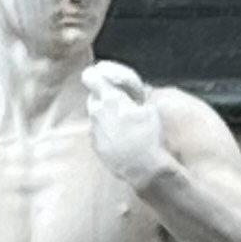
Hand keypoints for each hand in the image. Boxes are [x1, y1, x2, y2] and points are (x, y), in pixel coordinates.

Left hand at [83, 62, 176, 190]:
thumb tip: (127, 91)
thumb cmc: (148, 136)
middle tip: (121, 104)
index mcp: (111, 99)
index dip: (95, 74)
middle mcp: (97, 112)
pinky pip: (98, 131)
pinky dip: (107, 131)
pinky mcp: (95, 144)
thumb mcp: (149, 110)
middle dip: (104, 97)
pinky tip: (122, 139)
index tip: (102, 76)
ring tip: (125, 125)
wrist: (141, 167)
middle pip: (94, 97)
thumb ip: (134, 96)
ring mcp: (94, 130)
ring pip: (96, 115)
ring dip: (106, 115)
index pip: (91, 77)